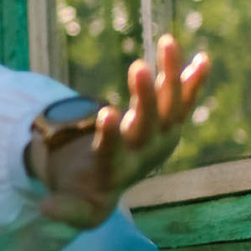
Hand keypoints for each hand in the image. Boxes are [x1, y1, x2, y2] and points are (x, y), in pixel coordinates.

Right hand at [37, 36, 213, 230]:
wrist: (111, 182)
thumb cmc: (86, 190)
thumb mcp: (75, 206)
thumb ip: (65, 208)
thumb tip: (45, 208)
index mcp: (116, 170)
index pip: (114, 152)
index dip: (111, 134)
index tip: (106, 112)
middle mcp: (144, 153)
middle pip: (148, 124)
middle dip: (145, 96)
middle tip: (138, 66)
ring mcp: (161, 137)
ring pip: (170, 106)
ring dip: (172, 76)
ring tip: (167, 42)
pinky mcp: (170, 123)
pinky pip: (184, 100)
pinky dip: (194, 80)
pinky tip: (204, 58)